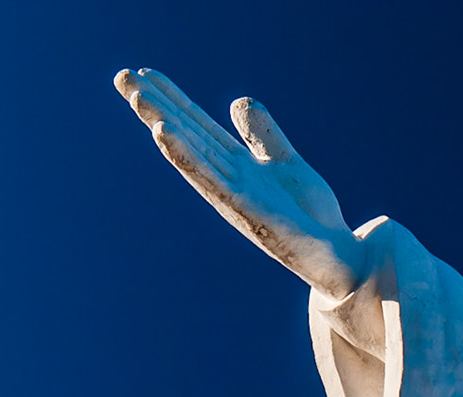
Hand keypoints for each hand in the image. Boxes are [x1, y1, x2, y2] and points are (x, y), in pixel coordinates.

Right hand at [114, 68, 367, 299]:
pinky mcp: (248, 212)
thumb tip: (238, 101)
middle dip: (155, 107)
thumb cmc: (310, 216)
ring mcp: (234, 196)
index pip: (198, 125)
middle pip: (186, 136)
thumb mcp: (285, 164)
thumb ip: (263, 135)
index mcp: (235, 166)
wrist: (341, 258)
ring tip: (137, 96)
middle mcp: (227, 179)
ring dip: (163, 125)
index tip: (144, 71)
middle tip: (121, 75)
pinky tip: (164, 134)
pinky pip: (211, 180)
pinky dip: (186, 157)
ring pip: (191, 154)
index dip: (173, 99)